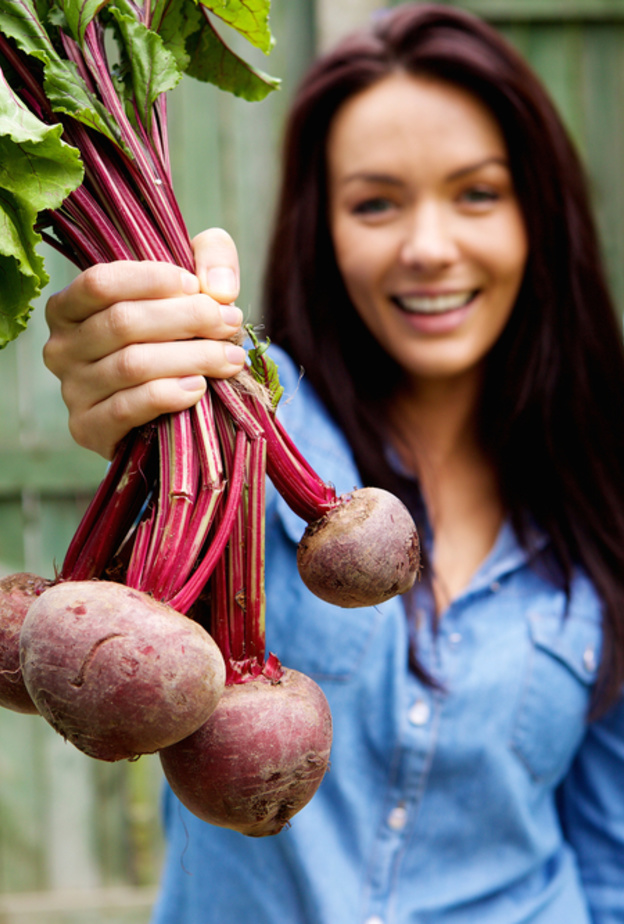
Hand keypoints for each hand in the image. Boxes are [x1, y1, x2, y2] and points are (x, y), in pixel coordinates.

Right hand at [44, 228, 245, 459]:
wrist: (168, 409)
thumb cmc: (175, 337)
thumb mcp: (192, 286)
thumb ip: (210, 258)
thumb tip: (219, 288)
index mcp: (70, 307)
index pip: (101, 283)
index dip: (153, 280)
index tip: (197, 287)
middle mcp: (61, 347)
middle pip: (123, 322)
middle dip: (187, 318)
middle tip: (230, 323)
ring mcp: (72, 390)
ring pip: (132, 365)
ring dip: (192, 358)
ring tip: (229, 358)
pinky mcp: (88, 428)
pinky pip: (128, 407)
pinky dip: (169, 394)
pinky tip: (199, 388)